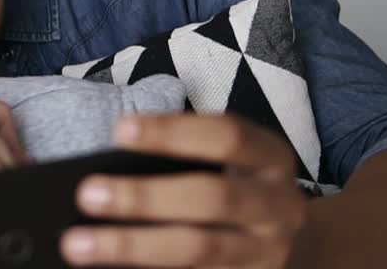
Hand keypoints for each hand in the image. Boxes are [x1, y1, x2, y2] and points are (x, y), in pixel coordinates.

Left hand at [63, 114, 306, 267]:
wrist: (306, 250)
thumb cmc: (241, 192)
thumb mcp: (234, 165)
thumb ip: (185, 160)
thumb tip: (104, 168)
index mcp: (272, 161)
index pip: (227, 136)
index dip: (173, 132)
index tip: (118, 131)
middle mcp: (278, 209)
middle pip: (211, 199)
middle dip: (144, 197)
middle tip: (86, 194)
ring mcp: (268, 255)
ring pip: (199, 251)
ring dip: (133, 247)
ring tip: (79, 245)